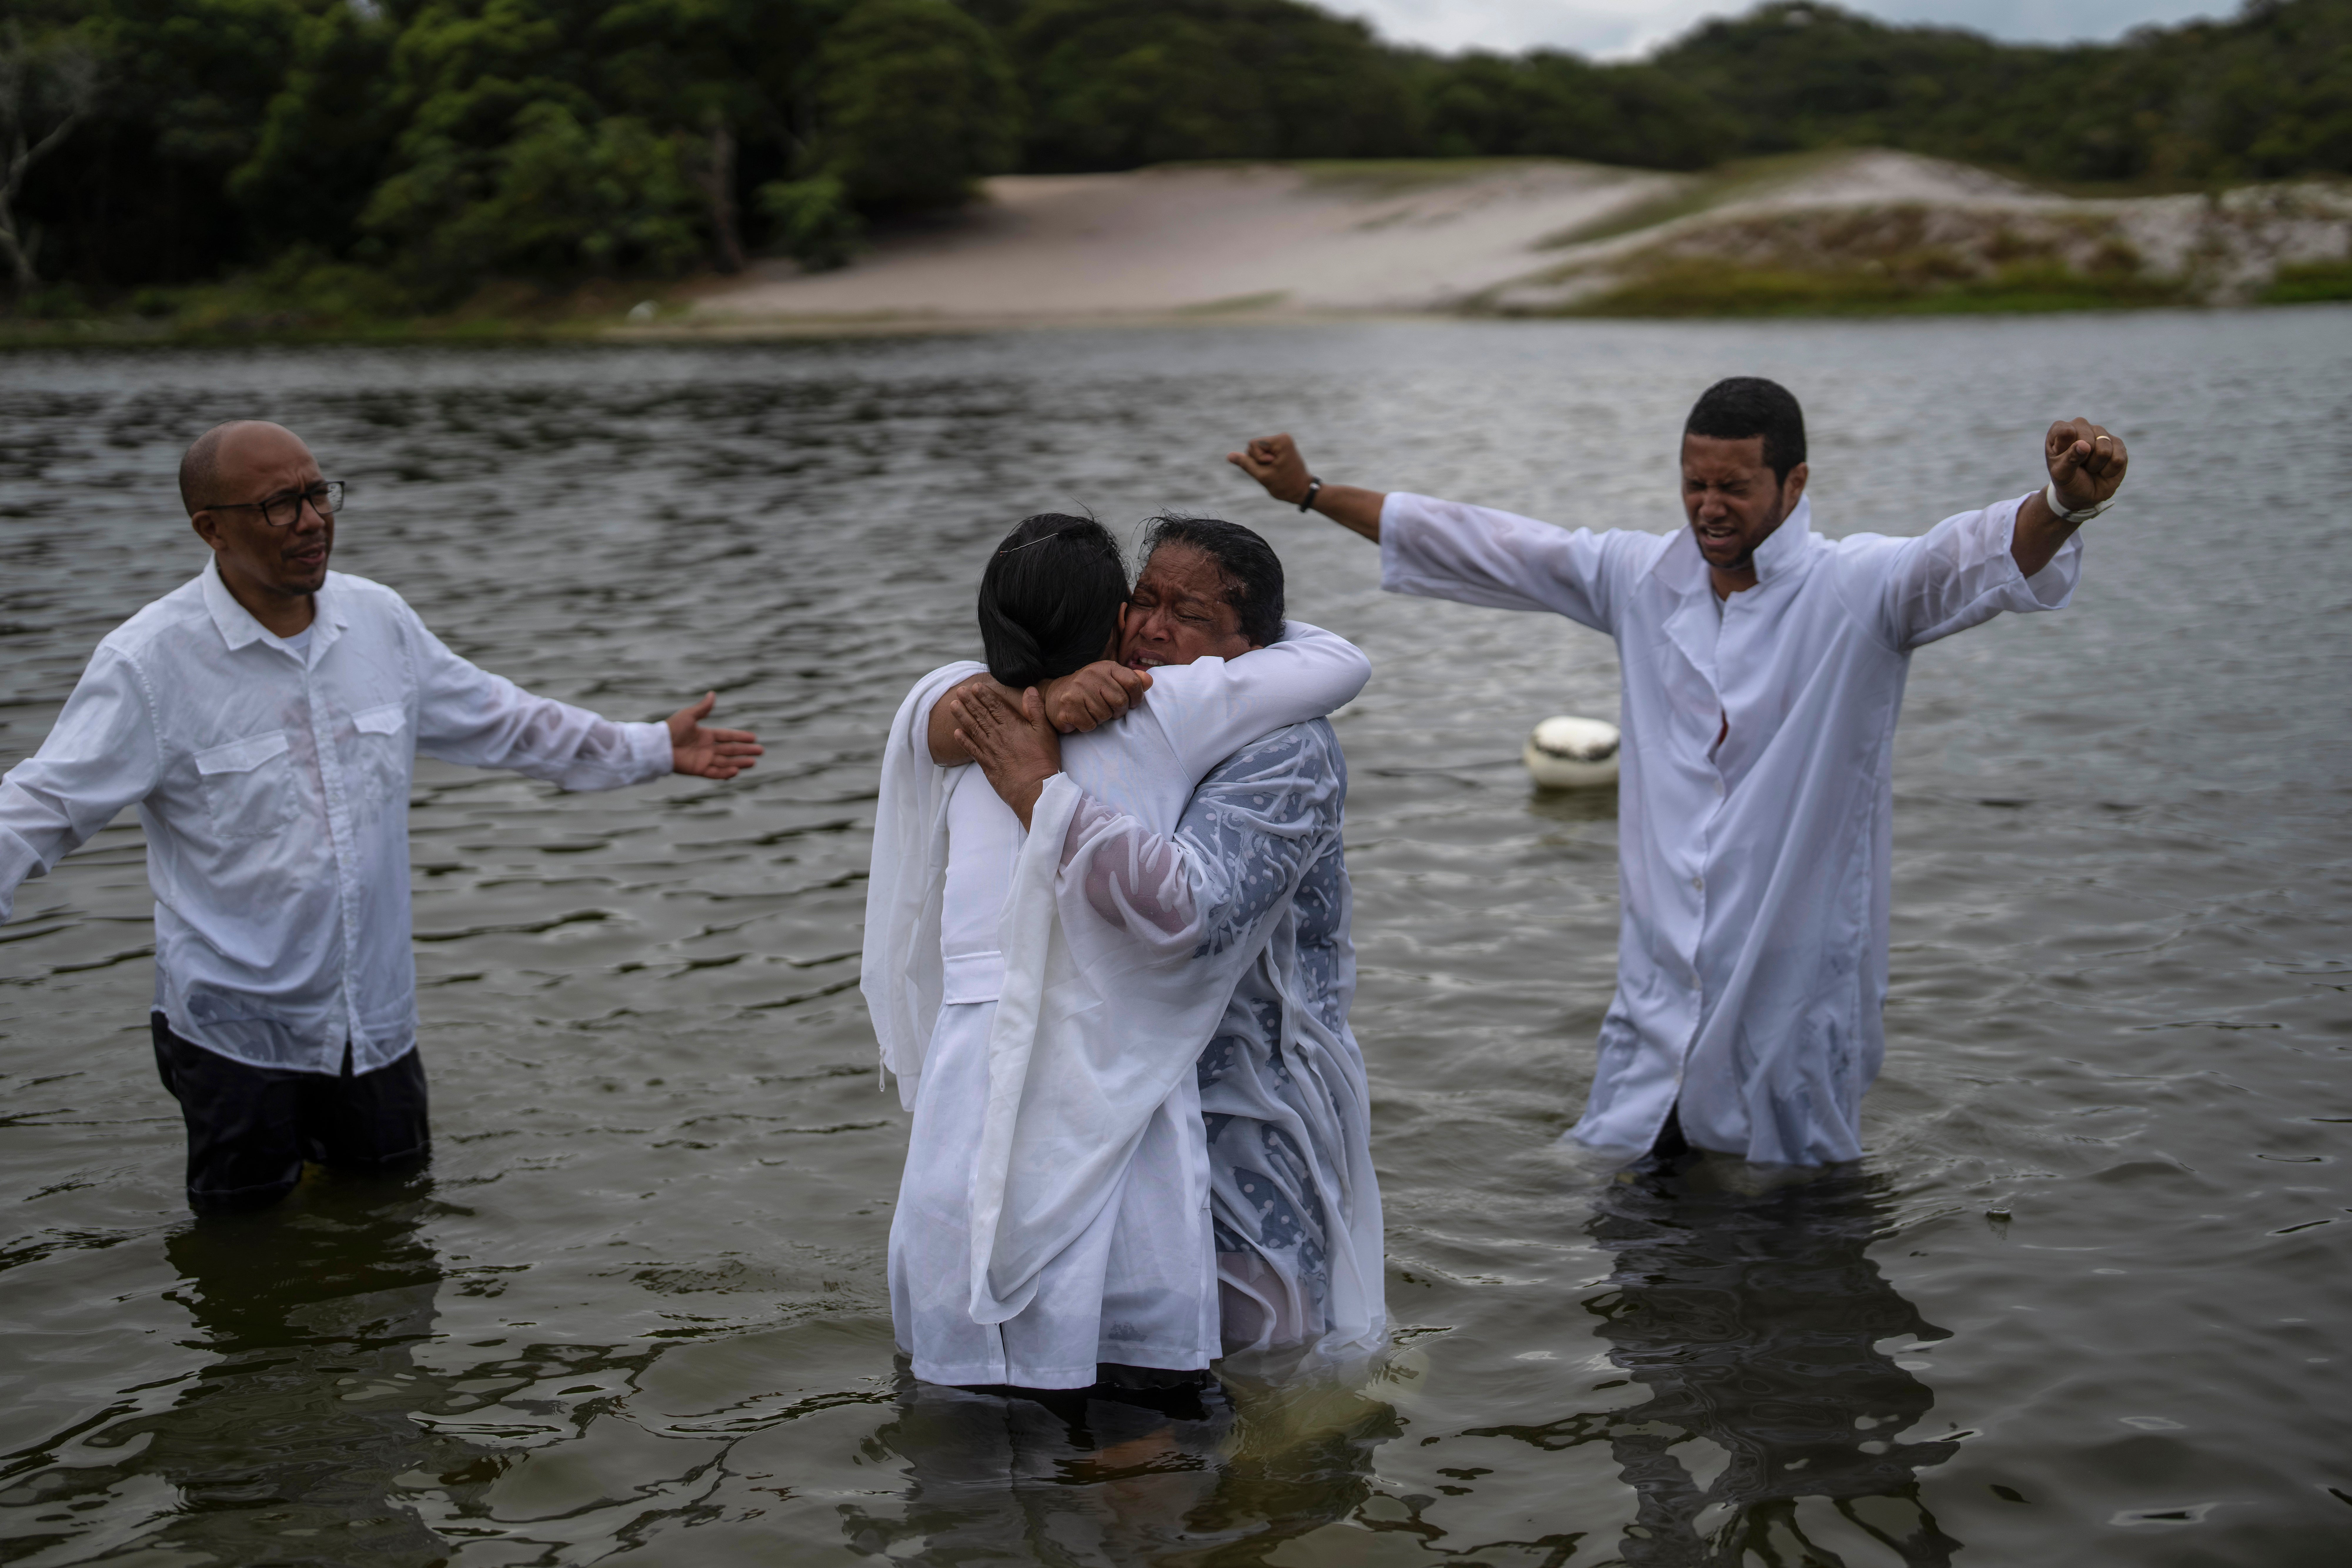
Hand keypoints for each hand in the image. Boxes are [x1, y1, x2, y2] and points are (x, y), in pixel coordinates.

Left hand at [667, 692, 762, 779]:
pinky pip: (715, 772)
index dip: (740, 737)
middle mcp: (707, 748)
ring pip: (726, 762)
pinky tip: (736, 771)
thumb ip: (702, 708)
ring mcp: (703, 759)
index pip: (727, 736)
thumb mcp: (688, 716)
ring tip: (753, 762)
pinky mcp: (698, 769)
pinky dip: (725, 773)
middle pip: (730, 750)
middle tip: (760, 751)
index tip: (754, 737)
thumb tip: (712, 694)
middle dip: (745, 751)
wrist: (658, 745)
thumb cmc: (671, 729)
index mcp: (706, 735)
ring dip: (740, 762)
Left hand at [951, 684, 1059, 827]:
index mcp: (1012, 725)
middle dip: (969, 701)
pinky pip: (971, 750)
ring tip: (953, 706)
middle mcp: (997, 735)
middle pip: (980, 715)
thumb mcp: (1045, 731)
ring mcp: (990, 750)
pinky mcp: (987, 765)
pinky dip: (963, 741)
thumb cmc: (1042, 760)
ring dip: (962, 716)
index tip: (975, 686)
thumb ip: (1036, 709)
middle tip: (959, 691)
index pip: (994, 706)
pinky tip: (957, 733)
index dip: (984, 695)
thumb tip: (1029, 690)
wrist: (1033, 789)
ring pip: (973, 729)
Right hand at [1039, 660, 1150, 732]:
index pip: (1133, 683)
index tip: (1130, 704)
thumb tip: (1149, 681)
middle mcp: (1092, 674)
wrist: (1054, 695)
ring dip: (1100, 719)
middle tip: (1107, 710)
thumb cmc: (1088, 690)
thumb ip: (1131, 680)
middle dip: (1117, 712)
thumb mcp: (1110, 680)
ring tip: (1091, 711)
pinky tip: (1080, 717)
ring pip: (1105, 715)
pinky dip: (1087, 726)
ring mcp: (1078, 689)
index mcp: (1106, 667)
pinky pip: (1090, 725)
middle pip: (1120, 702)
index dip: (1136, 698)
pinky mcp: (1067, 706)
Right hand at [1226, 433, 1314, 504]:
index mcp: (1281, 440)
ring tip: (1275, 471)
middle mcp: (1282, 437)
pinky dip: (1266, 463)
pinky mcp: (1281, 448)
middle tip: (1274, 471)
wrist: (1302, 491)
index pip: (1253, 444)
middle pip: (1254, 446)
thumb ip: (1245, 464)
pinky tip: (1276, 469)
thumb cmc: (1285, 485)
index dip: (1257, 459)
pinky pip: (1264, 453)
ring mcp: (1282, 442)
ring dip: (1262, 463)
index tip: (1272, 467)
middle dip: (1258, 460)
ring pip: (1257, 451)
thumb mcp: (1262, 476)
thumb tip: (1229, 456)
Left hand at [2044, 417, 2127, 511]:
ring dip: (2096, 466)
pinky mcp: (2118, 443)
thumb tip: (2085, 445)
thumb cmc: (2068, 481)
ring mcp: (2101, 433)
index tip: (2062, 459)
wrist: (2084, 495)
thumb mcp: (2062, 474)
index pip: (2066, 432)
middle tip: (2079, 465)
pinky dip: (2109, 471)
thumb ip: (2069, 458)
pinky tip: (2103, 470)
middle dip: (2084, 460)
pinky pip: (2118, 458)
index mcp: (2060, 430)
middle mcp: (2081, 426)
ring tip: (2090, 468)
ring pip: (2104, 449)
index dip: (2067, 449)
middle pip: (2088, 441)